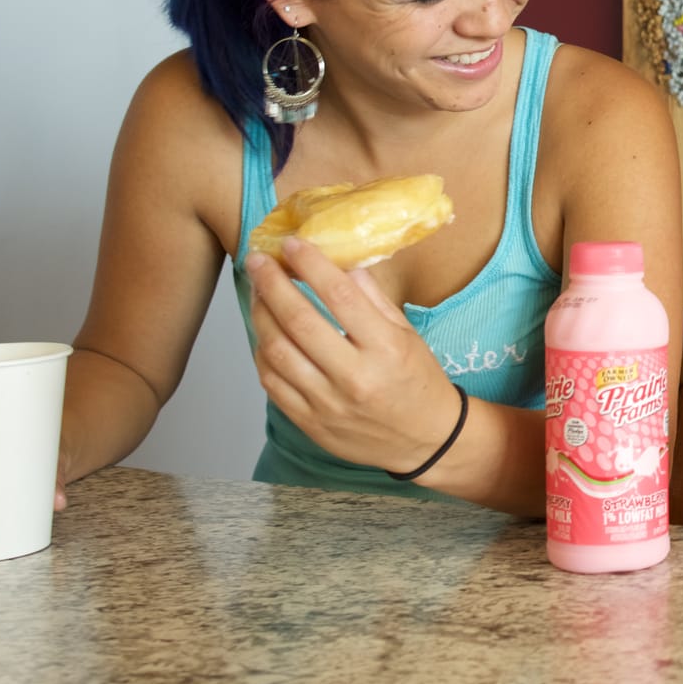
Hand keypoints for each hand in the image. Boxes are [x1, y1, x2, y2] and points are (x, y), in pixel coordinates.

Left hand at [245, 237, 458, 474]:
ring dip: (260, 315)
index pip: (340, 296)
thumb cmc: (418, 380)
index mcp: (385, 349)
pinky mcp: (310, 423)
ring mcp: (328, 404)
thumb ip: (372, 299)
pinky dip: (262, 352)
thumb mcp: (407, 334)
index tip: (292, 244)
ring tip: (258, 293)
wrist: (424, 439)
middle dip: (272, 284)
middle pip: (299, 322)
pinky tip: (265, 333)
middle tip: (258, 261)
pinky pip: (272, 383)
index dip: (311, 265)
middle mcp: (355, 377)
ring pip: (276, 352)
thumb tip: (339, 263)